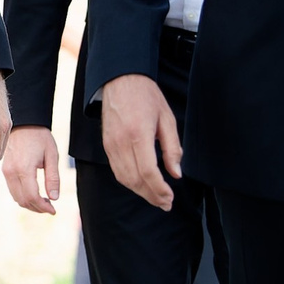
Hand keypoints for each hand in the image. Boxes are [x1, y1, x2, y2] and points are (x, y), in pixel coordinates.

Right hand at [3, 126, 62, 214]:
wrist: (24, 123)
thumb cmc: (40, 137)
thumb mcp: (52, 155)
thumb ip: (53, 178)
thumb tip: (54, 198)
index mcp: (24, 168)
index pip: (32, 196)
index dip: (44, 207)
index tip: (54, 211)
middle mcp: (12, 172)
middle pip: (23, 200)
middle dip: (38, 208)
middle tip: (51, 208)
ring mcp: (6, 172)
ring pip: (17, 198)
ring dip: (31, 204)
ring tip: (45, 202)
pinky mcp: (5, 171)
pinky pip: (13, 190)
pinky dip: (24, 197)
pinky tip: (35, 194)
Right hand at [100, 73, 179, 209]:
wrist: (120, 79)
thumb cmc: (146, 96)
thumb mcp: (167, 118)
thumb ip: (172, 148)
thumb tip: (176, 174)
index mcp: (139, 134)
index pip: (149, 172)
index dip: (160, 189)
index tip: (170, 197)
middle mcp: (122, 142)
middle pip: (135, 180)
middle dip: (151, 196)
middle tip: (166, 204)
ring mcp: (111, 145)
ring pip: (124, 178)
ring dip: (140, 192)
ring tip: (155, 198)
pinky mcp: (106, 145)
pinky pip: (117, 170)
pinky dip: (129, 182)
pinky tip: (141, 185)